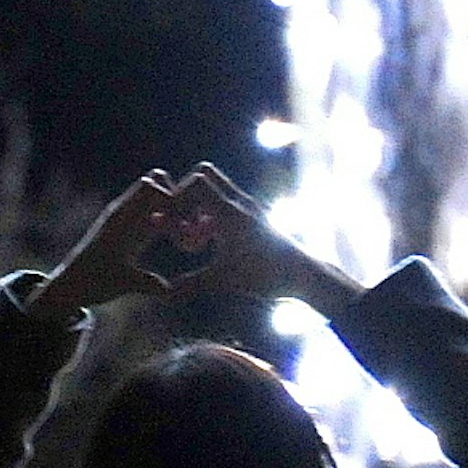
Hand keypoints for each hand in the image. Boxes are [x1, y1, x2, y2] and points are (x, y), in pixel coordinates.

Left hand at [36, 173, 188, 321]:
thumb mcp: (123, 283)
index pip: (151, 186)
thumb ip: (147, 283)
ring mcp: (126, 217)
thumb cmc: (94, 281)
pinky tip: (175, 239)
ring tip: (183, 233)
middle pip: (155, 181)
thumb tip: (169, 289)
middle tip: (188, 224)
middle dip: (176, 196)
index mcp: (122, 217)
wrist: (72, 284)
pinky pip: (151, 209)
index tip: (183, 224)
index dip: (172, 199)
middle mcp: (124, 211)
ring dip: (172, 207)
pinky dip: (166, 217)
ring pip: (154, 194)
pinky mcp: (129, 226)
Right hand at [169, 162, 357, 315]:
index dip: (177, 199)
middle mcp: (240, 203)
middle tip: (184, 226)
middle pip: (204, 174)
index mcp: (230, 212)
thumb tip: (164, 293)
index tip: (174, 226)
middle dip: (185, 196)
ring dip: (199, 206)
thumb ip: (191, 284)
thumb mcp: (224, 281)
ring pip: (215, 188)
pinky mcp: (253, 217)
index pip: (197, 182)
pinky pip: (225, 202)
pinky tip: (213, 243)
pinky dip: (212, 215)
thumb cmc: (266, 276)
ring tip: (198, 238)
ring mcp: (248, 208)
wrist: (303, 275)